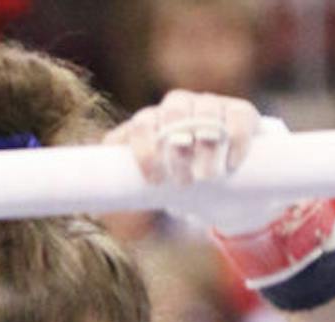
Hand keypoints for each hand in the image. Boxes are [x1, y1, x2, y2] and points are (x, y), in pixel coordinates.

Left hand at [104, 90, 287, 234]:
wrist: (216, 178)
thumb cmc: (173, 178)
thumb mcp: (146, 181)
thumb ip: (122, 184)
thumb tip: (94, 204)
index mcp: (151, 121)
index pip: (141, 126)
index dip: (146, 151)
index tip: (155, 180)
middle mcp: (178, 107)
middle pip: (174, 114)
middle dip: (178, 149)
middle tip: (184, 181)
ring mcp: (210, 105)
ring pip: (207, 114)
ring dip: (207, 147)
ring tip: (207, 177)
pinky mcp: (240, 111)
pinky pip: (238, 117)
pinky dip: (236, 140)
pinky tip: (231, 164)